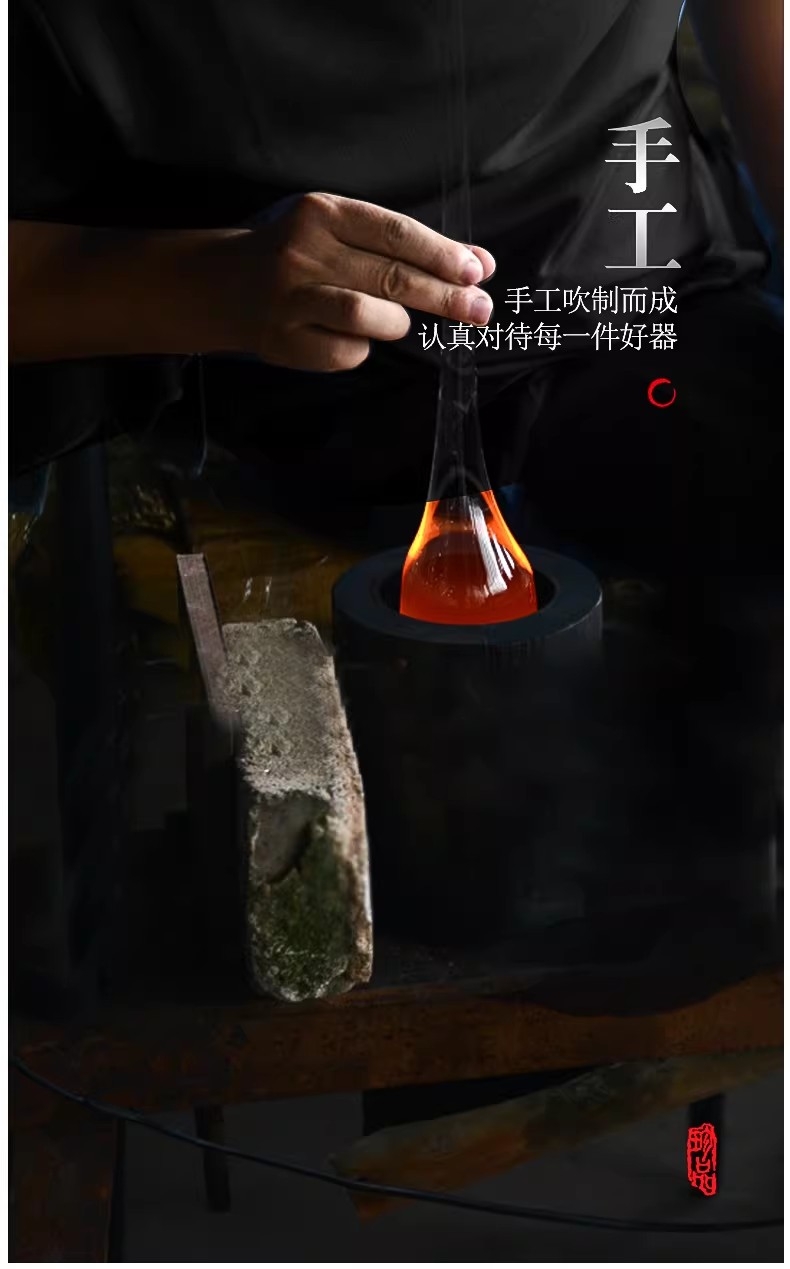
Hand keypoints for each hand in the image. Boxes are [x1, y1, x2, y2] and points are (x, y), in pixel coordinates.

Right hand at [221, 192, 494, 371]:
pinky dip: (362, 349)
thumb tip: (479, 265)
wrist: (223, 285)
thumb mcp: (345, 232)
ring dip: (396, 323)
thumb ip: (409, 247)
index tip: (477, 272)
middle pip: (389, 276)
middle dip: (442, 296)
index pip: (395, 233)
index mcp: (322, 213)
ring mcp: (290, 298)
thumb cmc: (301, 255)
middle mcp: (303, 251)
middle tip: (480, 311)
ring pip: (366, 315)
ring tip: (399, 322)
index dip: (441, 254)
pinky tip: (358, 339)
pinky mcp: (285, 340)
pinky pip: (345, 352)